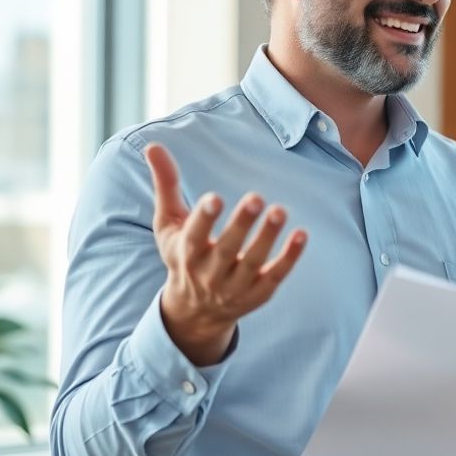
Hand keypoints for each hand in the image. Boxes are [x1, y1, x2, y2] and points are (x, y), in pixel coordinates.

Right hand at [145, 143, 307, 365]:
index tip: (214, 198)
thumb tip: (154, 145)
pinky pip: (275, 277)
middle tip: (255, 197)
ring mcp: (234, 286)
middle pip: (226, 250)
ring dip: (267, 238)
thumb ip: (165, 185)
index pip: (193, 236)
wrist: (195, 310)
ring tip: (280, 211)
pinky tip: (301, 234)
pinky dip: (289, 258)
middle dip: (240, 225)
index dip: (204, 218)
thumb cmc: (182, 255)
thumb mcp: (168, 223)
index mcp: (185, 253)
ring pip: (253, 263)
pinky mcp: (258, 294)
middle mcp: (209, 273)